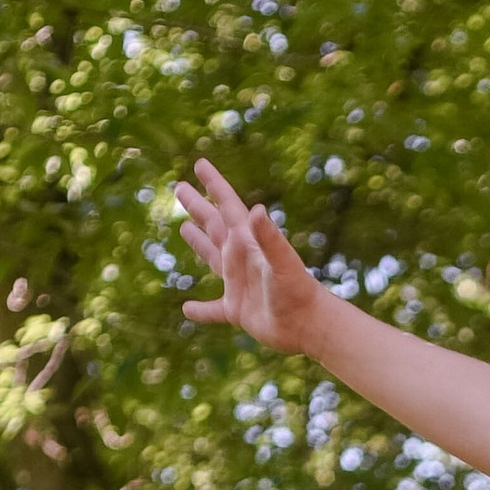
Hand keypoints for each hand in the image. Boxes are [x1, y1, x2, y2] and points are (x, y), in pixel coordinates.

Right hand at [175, 156, 325, 353]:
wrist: (309, 325)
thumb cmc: (298, 291)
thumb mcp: (282, 261)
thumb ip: (269, 237)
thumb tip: (256, 209)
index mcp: (248, 242)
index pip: (227, 205)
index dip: (213, 184)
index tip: (200, 164)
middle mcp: (241, 258)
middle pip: (213, 225)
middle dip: (197, 206)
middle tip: (179, 187)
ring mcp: (238, 283)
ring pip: (211, 257)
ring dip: (198, 243)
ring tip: (184, 228)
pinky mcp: (237, 310)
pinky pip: (212, 309)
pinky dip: (200, 309)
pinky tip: (187, 309)